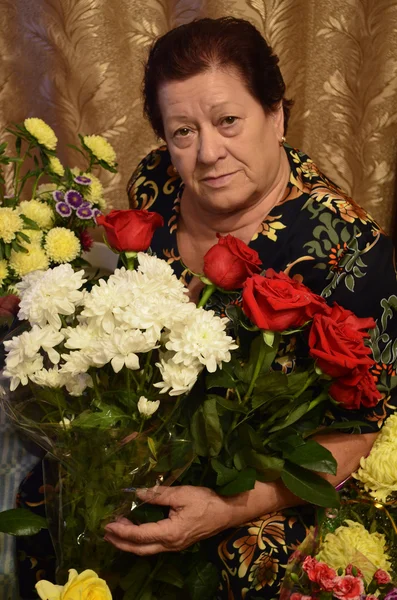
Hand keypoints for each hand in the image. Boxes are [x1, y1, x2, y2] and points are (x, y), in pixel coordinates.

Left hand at [103, 485, 232, 554]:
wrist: (227, 512)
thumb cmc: (206, 501)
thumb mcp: (181, 494)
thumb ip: (158, 495)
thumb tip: (137, 493)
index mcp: (170, 533)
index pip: (140, 535)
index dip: (122, 530)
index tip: (108, 523)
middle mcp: (170, 544)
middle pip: (139, 549)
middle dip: (120, 542)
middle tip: (106, 532)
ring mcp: (174, 546)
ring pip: (146, 550)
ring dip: (129, 542)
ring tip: (116, 532)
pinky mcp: (178, 542)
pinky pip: (154, 545)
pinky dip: (140, 540)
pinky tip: (135, 531)